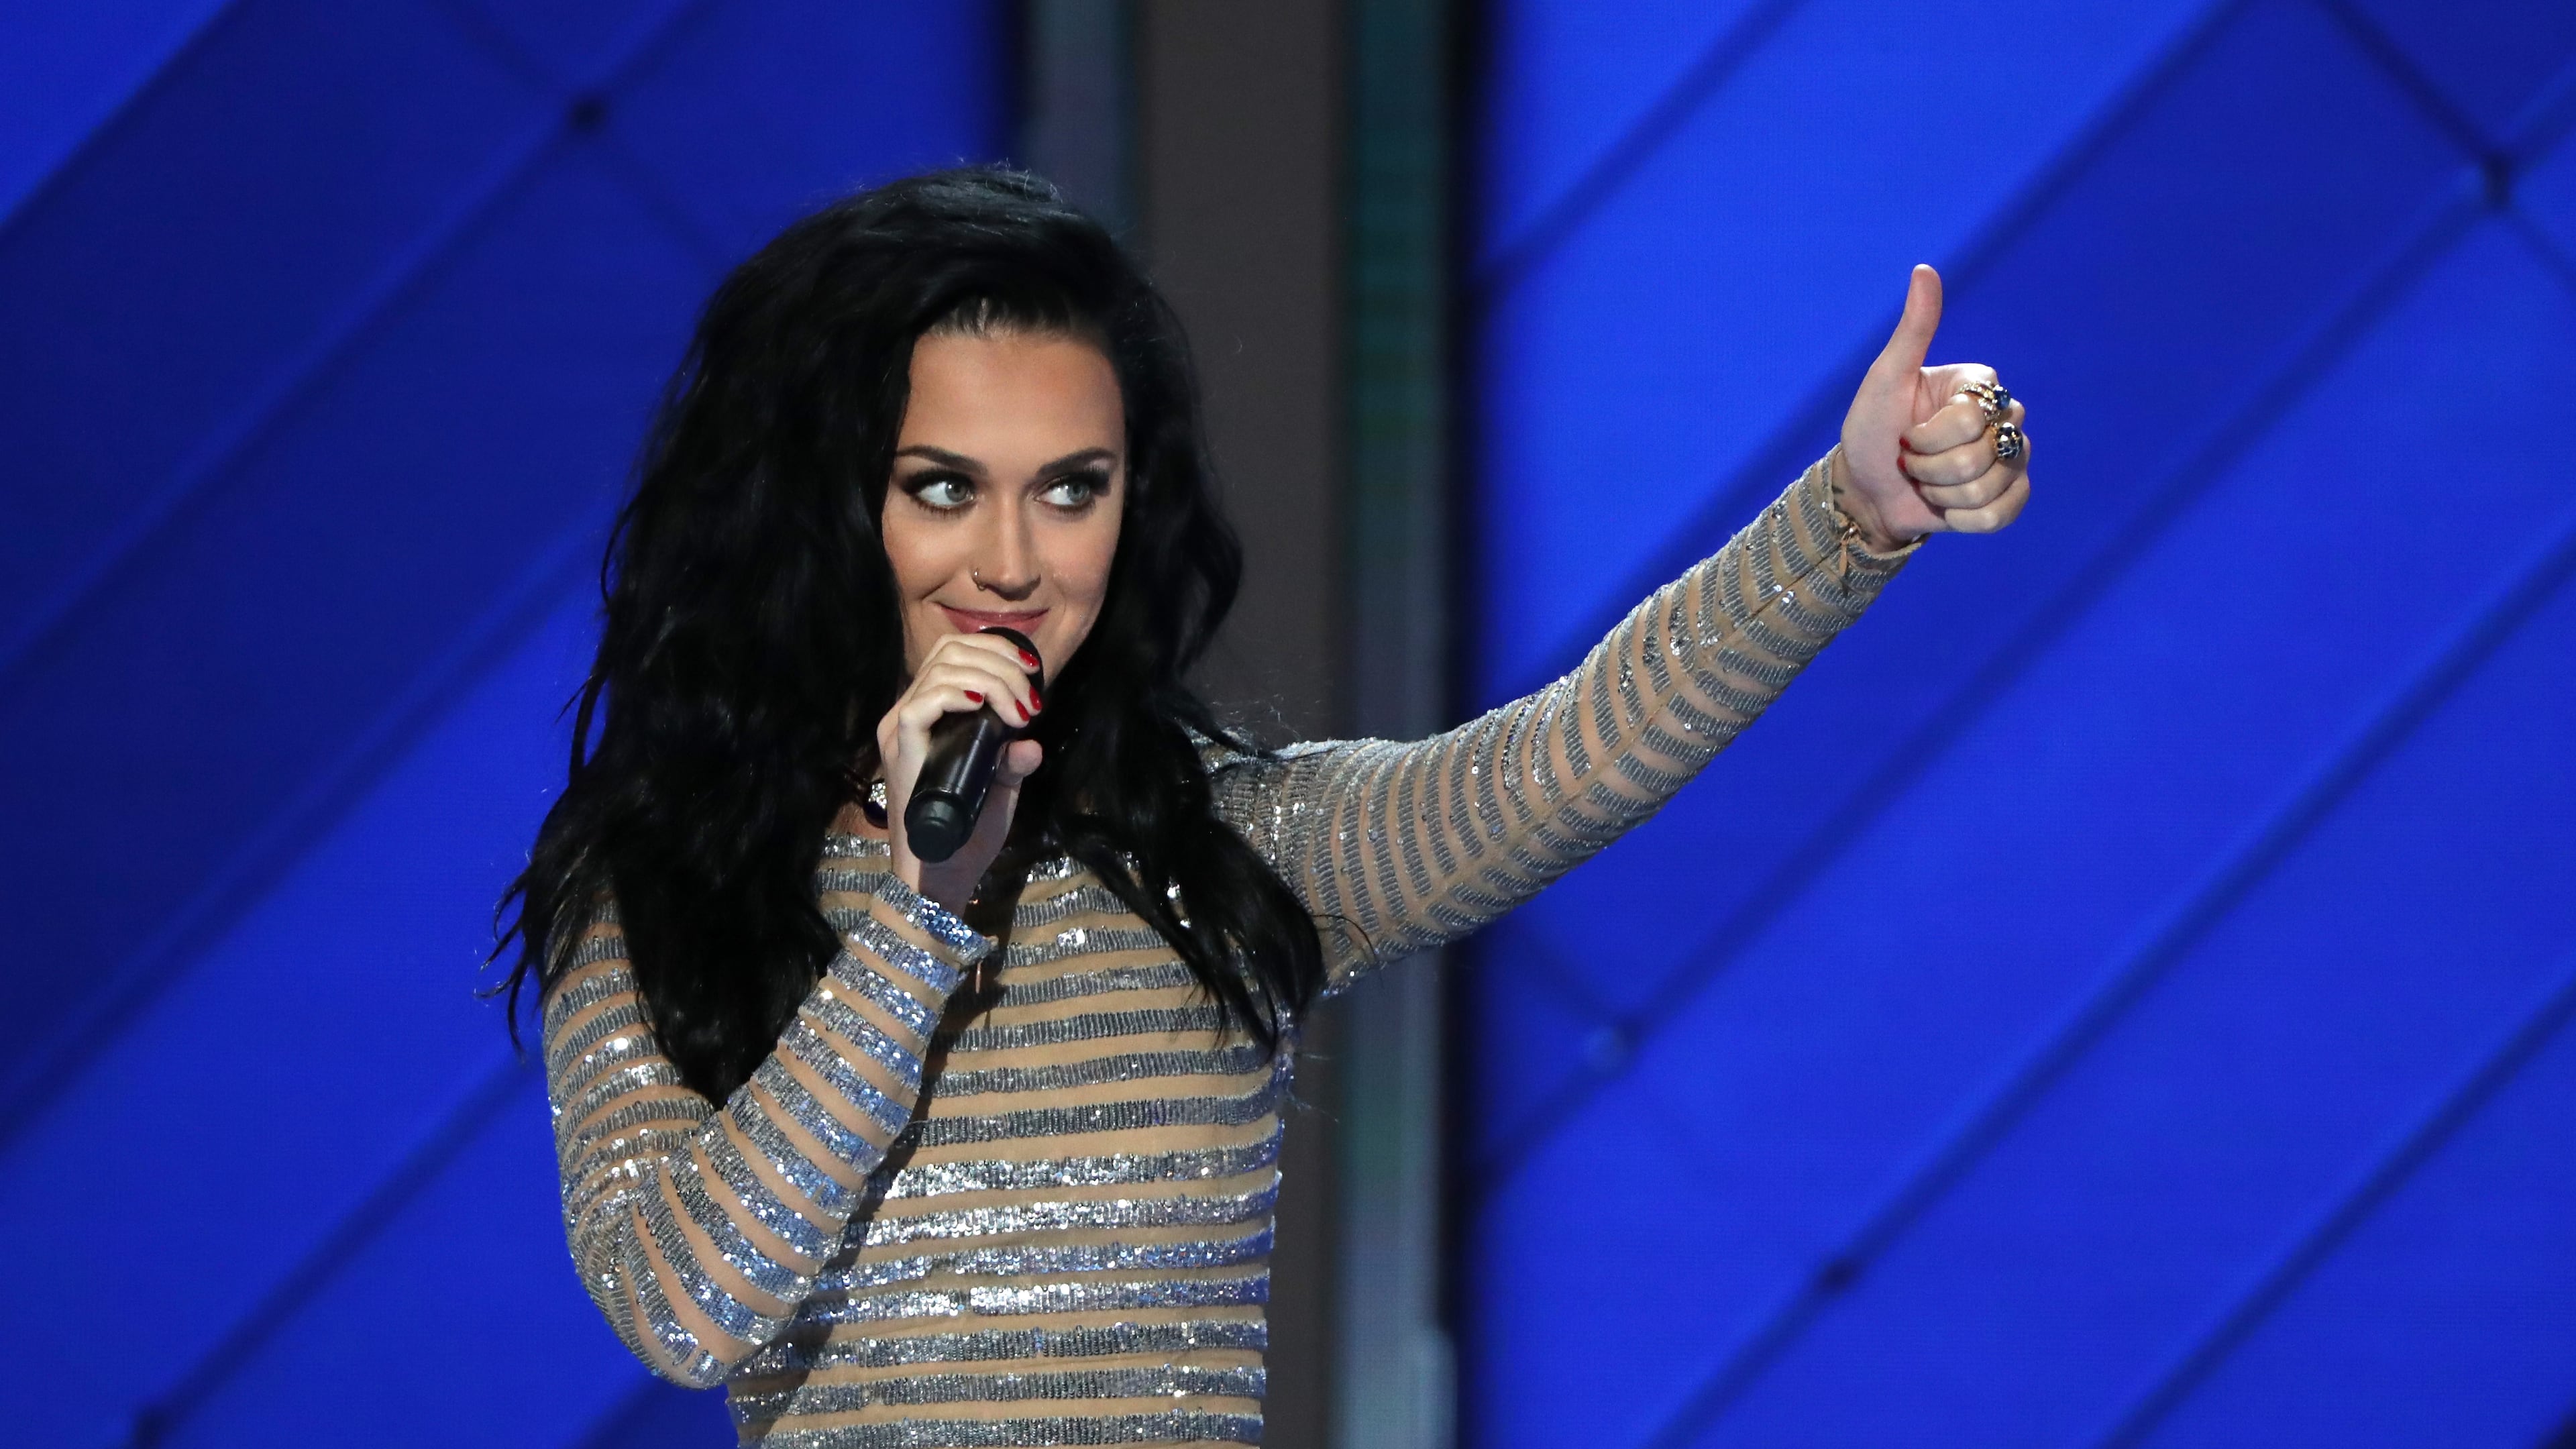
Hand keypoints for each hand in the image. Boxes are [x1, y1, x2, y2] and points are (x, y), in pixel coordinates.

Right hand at [875, 631, 1044, 911]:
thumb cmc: (968, 834)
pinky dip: (954, 695)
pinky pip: (920, 705)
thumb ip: (1012, 762)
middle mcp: (908, 714)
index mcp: (929, 713)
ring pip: (940, 670)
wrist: (941, 877)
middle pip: (949, 651)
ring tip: (1018, 711)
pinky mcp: (900, 751)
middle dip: (999, 662)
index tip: (1031, 672)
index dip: (994, 649)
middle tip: (1030, 700)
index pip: (953, 653)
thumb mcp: (1000, 789)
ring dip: (990, 679)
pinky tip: (981, 704)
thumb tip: (1032, 743)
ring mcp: (900, 731)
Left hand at [1835, 265, 2031, 549]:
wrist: (1865, 490)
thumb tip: (1924, 269)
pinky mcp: (2010, 497)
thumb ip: (1913, 329)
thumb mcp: (1886, 378)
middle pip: (1984, 455)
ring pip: (1990, 488)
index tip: (1907, 432)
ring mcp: (2011, 459)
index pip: (1972, 418)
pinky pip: (2001, 514)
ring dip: (1943, 495)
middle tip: (1912, 461)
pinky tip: (1945, 508)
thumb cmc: (1871, 431)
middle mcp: (2003, 418)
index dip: (1930, 436)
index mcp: (1980, 385)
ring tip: (1925, 483)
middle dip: (1932, 468)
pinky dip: (1963, 519)